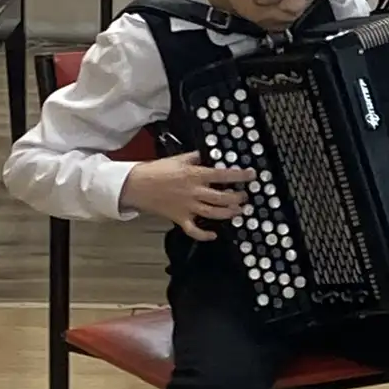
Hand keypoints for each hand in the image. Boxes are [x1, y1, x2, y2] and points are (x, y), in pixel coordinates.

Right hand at [122, 152, 253, 241]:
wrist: (136, 185)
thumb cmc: (156, 170)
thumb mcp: (178, 159)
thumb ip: (195, 157)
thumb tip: (207, 154)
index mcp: (195, 175)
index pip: (223, 175)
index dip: (240, 176)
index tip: (252, 175)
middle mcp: (194, 192)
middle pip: (223, 198)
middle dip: (238, 198)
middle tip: (244, 196)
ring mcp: (187, 207)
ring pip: (214, 213)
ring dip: (229, 214)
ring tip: (238, 211)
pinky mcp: (179, 218)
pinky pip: (194, 230)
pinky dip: (205, 234)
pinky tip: (214, 234)